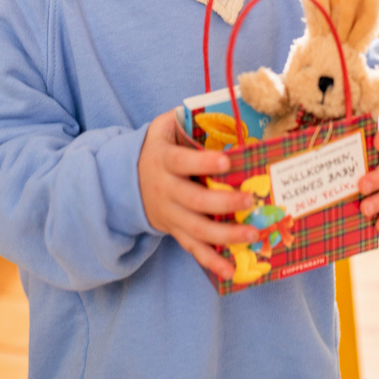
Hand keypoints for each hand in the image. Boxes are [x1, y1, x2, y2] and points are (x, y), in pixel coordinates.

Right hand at [138, 110, 258, 279]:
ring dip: (225, 235)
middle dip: (223, 202)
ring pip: (197, 229)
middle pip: (194, 200)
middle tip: (251, 199)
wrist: (126, 180)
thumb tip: (220, 108)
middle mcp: (166, 190)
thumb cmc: (157, 148)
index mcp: (164, 161)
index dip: (203, 162)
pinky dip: (211, 261)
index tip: (227, 161)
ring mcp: (170, 214)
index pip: (183, 162)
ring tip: (253, 234)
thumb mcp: (163, 128)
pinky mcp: (174, 231)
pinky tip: (231, 270)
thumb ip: (185, 118)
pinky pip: (192, 248)